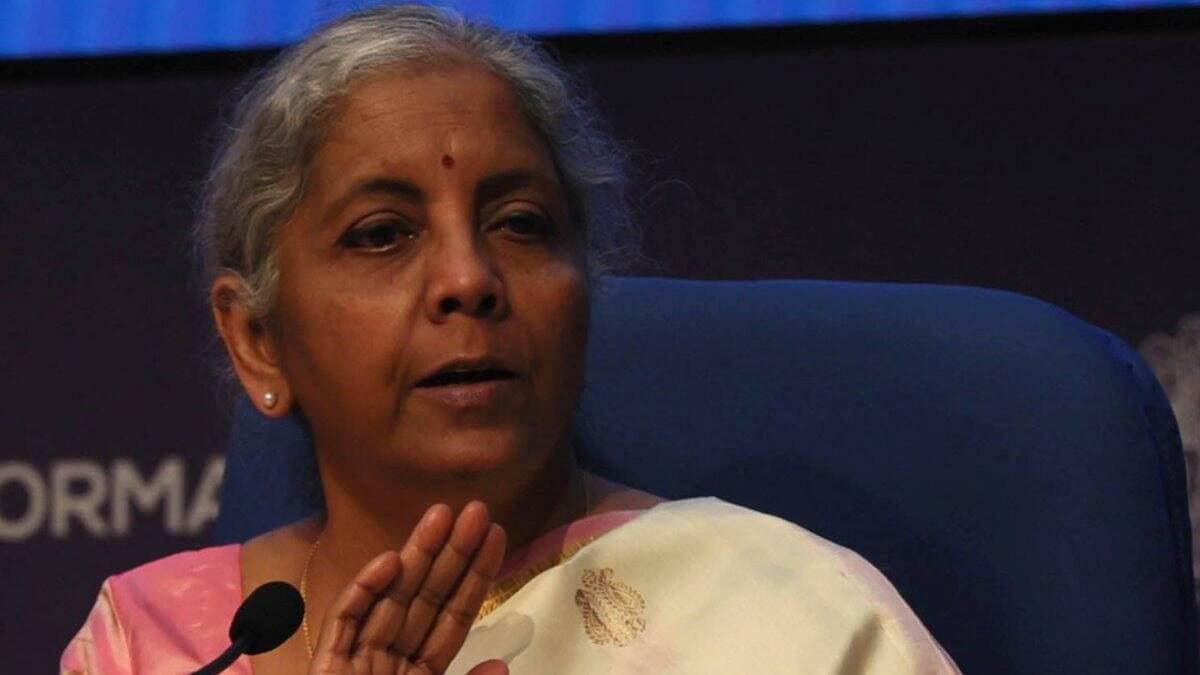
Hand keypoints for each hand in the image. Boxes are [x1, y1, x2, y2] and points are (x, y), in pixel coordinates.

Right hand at [308, 501, 508, 674]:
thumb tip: (501, 666)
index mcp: (419, 673)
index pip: (453, 619)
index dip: (474, 578)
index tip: (495, 536)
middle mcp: (390, 659)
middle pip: (424, 599)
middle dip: (450, 553)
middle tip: (476, 510)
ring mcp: (357, 658)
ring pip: (390, 598)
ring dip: (414, 555)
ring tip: (442, 515)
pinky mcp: (326, 663)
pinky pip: (345, 620)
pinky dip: (364, 590)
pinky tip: (390, 559)